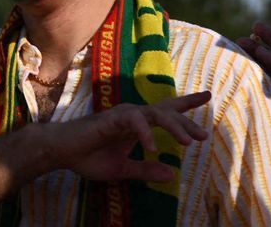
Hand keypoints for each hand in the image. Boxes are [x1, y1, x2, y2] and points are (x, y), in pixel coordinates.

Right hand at [44, 92, 211, 183]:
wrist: (62, 153)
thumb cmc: (90, 157)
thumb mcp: (123, 169)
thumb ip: (146, 171)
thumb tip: (173, 175)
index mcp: (138, 124)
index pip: (166, 111)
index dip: (187, 103)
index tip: (207, 96)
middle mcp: (134, 114)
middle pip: (166, 111)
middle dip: (187, 121)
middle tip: (204, 135)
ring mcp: (123, 115)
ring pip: (155, 114)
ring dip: (173, 127)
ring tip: (189, 142)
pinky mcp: (112, 119)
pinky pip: (134, 122)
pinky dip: (145, 134)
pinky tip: (153, 149)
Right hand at [238, 23, 270, 143]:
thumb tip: (261, 51)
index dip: (270, 35)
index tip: (255, 25)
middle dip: (255, 47)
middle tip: (239, 41)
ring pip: (262, 69)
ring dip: (250, 59)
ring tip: (235, 53)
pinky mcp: (268, 102)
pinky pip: (257, 82)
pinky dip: (248, 73)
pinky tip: (238, 70)